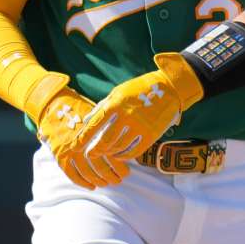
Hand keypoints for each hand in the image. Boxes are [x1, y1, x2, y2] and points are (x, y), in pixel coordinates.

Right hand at [32, 75, 127, 189]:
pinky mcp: (59, 154)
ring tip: (106, 183)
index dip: (119, 166)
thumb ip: (109, 129)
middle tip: (118, 180)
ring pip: (87, 172)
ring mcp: (70, 149)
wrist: (54, 106)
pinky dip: (82, 182)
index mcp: (95, 133)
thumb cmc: (79, 109)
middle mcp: (83, 142)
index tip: (126, 171)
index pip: (110, 154)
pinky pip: (71, 173)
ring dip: (98, 181)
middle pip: (100, 166)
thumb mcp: (97, 115)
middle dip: (111, 176)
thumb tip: (125, 144)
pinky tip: (91, 186)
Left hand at [71, 54, 203, 160]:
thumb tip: (86, 120)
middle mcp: (126, 116)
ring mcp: (139, 126)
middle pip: (105, 140)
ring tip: (106, 153)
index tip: (75, 146)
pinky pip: (134, 151)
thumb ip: (102, 106)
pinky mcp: (151, 134)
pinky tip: (120, 155)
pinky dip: (125, 155)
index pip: (94, 124)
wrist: (169, 87)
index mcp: (115, 104)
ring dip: (110, 152)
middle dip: (95, 150)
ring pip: (119, 147)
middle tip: (90, 155)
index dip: (83, 138)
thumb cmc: (139, 89)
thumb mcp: (118, 92)